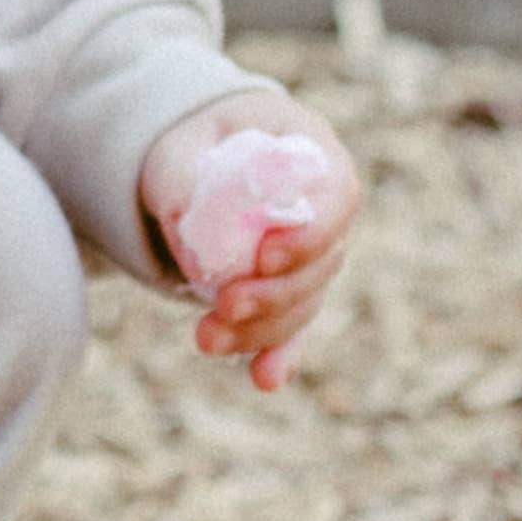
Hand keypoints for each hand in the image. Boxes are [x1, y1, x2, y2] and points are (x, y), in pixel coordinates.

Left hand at [140, 87, 361, 392]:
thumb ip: (185, 177)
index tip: (265, 259)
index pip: (338, 198)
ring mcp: (311, 257)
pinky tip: (264, 380)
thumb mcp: (183, 145)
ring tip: (207, 339)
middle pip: (324, 263)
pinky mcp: (286, 292)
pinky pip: (293, 328)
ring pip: (304, 302)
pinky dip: (279, 354)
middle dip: (275, 294)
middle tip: (225, 305)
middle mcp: (326, 211)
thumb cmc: (197, 140)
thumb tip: (191, 235)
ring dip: (262, 329)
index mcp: (316, 157)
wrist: (197, 157)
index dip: (310, 236)